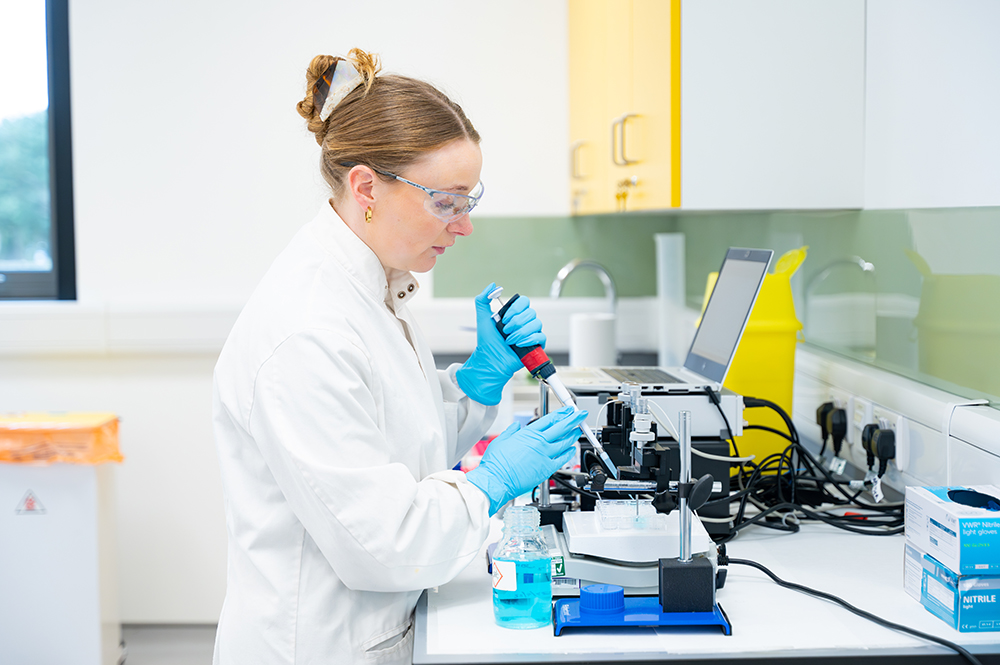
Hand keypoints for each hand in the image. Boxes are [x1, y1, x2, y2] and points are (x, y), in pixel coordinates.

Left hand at [455, 283, 545, 404]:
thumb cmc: (487, 342)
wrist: (490, 360)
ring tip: (510, 340)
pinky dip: (530, 339)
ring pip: (536, 324)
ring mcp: (531, 334)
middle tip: (505, 331)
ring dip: (521, 332)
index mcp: (515, 315)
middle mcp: (524, 323)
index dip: (515, 309)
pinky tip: (520, 344)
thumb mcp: (482, 318)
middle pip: (531, 313)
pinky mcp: (536, 345)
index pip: (524, 302)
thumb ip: (483, 299)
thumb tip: (492, 286)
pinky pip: (541, 337)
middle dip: (516, 322)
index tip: (504, 319)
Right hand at [466, 406, 586, 515]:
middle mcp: (539, 442)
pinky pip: (562, 459)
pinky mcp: (547, 469)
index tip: (567, 410)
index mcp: (528, 434)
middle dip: (573, 419)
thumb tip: (516, 426)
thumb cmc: (496, 463)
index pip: (549, 420)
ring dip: (573, 435)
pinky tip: (572, 449)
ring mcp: (545, 455)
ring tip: (579, 430)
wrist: (497, 480)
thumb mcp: (500, 440)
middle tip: (581, 414)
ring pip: (564, 442)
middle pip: (561, 428)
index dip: (561, 414)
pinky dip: (569, 453)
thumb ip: (511, 431)